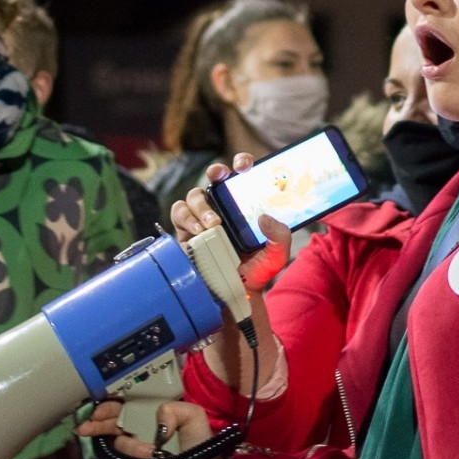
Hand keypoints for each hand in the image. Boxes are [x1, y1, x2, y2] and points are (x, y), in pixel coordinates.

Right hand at [76, 400, 230, 458]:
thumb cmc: (200, 442)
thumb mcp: (193, 415)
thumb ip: (172, 409)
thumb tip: (155, 421)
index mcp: (153, 414)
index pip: (126, 406)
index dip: (110, 407)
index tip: (99, 411)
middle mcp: (142, 430)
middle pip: (114, 424)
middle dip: (98, 424)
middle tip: (85, 428)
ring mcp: (138, 449)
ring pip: (120, 443)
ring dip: (130, 445)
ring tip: (151, 451)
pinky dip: (133, 457)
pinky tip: (144, 457)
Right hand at [169, 157, 290, 291]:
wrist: (235, 294)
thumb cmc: (256, 271)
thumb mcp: (276, 255)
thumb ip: (280, 236)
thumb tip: (265, 217)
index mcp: (244, 205)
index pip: (242, 176)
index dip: (242, 163)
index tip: (244, 166)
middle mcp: (222, 206)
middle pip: (214, 177)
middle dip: (216, 171)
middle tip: (220, 177)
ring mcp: (202, 216)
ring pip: (195, 195)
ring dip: (202, 206)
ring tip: (213, 224)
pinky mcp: (185, 230)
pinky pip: (179, 213)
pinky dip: (187, 219)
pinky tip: (198, 232)